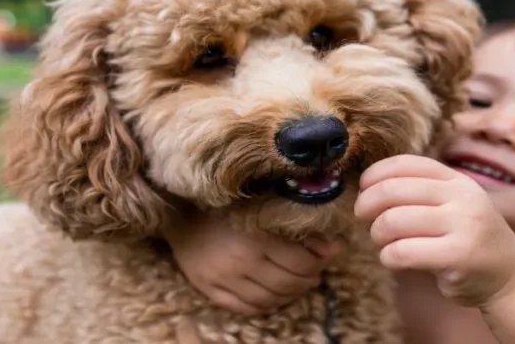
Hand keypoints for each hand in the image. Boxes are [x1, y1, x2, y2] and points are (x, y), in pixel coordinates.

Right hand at [163, 210, 343, 315]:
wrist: (180, 211)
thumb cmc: (227, 205)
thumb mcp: (265, 210)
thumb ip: (297, 230)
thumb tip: (334, 247)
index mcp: (257, 238)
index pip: (302, 264)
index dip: (320, 261)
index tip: (328, 253)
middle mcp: (241, 263)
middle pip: (289, 284)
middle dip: (309, 278)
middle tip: (313, 269)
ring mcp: (224, 280)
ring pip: (271, 300)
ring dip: (291, 293)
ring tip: (296, 281)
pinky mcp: (210, 290)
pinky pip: (247, 309)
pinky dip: (266, 305)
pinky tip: (273, 294)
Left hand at [354, 155, 514, 308]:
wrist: (509, 276)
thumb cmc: (468, 238)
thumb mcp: (452, 204)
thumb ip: (420, 191)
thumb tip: (368, 186)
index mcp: (456, 180)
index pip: (406, 164)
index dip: (376, 174)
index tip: (363, 188)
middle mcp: (461, 197)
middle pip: (393, 191)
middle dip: (367, 205)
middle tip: (364, 219)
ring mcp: (462, 225)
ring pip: (393, 222)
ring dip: (377, 234)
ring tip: (384, 243)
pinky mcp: (457, 256)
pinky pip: (402, 252)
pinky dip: (388, 257)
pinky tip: (394, 260)